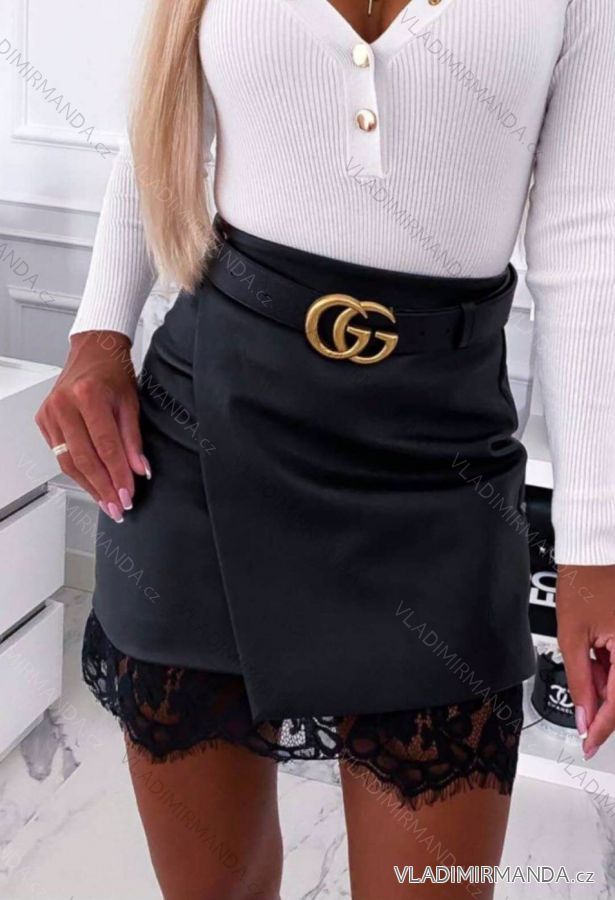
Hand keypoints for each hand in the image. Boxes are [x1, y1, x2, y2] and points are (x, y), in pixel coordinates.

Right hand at [35, 330, 149, 521]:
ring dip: (89, 486)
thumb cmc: (113, 373)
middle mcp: (64, 404)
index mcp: (88, 396)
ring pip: (68, 462)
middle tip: (117, 507)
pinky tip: (91, 484)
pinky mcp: (44, 420)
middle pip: (84, 459)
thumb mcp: (131, 403)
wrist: (93, 351)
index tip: (128, 495)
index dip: (117, 475)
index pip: (106, 447)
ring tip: (106, 502)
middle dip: (103, 488)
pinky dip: (77, 472)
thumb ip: (133, 440)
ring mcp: (50, 413)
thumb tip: (139, 471)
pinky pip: (60, 454)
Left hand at [557, 563, 614, 759]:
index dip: (602, 728)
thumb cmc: (583, 583)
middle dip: (601, 706)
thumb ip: (580, 680)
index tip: (587, 744)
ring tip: (584, 670)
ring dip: (603, 688)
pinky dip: (607, 671)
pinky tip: (593, 666)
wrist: (592, 552)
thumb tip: (582, 714)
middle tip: (581, 716)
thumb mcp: (573, 636)